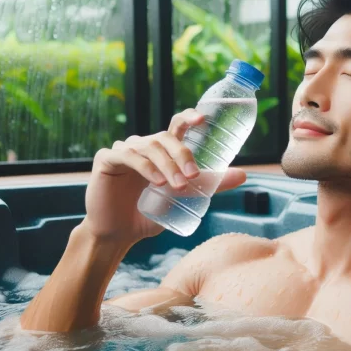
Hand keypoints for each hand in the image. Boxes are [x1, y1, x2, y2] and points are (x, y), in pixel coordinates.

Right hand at [81, 109, 246, 245]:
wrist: (118, 234)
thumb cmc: (150, 214)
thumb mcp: (184, 199)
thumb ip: (210, 185)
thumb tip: (244, 175)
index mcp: (163, 150)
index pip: (177, 125)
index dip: (189, 117)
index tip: (203, 119)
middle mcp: (144, 145)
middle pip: (166, 137)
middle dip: (182, 155)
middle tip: (193, 176)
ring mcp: (125, 150)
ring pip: (150, 147)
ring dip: (167, 165)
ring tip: (177, 186)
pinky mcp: (107, 159)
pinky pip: (128, 155)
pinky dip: (145, 167)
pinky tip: (156, 181)